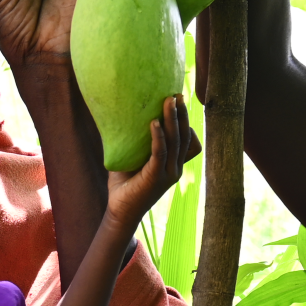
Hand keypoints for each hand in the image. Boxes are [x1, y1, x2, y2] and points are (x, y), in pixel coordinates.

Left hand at [104, 97, 198, 225]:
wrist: (121, 211)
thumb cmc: (125, 184)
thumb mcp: (133, 158)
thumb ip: (135, 142)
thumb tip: (125, 116)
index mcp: (173, 163)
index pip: (184, 138)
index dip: (183, 118)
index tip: (178, 99)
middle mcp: (175, 168)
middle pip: (182, 136)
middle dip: (181, 114)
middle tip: (177, 95)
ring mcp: (167, 174)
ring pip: (174, 142)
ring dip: (172, 120)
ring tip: (168, 102)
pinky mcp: (155, 178)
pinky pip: (159, 154)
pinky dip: (158, 137)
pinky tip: (154, 123)